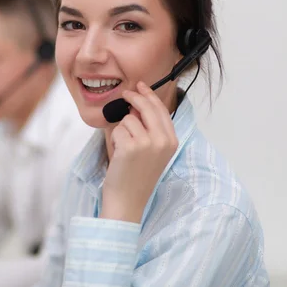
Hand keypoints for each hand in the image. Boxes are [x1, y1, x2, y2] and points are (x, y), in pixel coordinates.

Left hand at [101, 81, 177, 222]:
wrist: (127, 200)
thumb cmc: (136, 177)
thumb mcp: (152, 152)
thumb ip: (150, 130)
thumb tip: (136, 105)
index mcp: (172, 141)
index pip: (162, 110)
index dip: (150, 95)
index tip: (140, 86)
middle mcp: (164, 140)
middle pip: (147, 107)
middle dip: (134, 96)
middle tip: (124, 93)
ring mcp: (148, 143)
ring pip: (129, 119)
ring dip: (121, 130)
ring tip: (123, 149)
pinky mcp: (131, 146)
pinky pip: (118, 129)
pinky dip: (114, 139)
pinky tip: (118, 155)